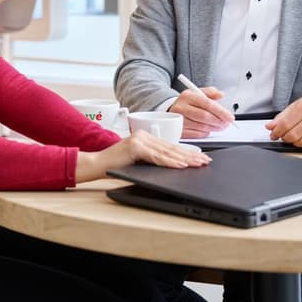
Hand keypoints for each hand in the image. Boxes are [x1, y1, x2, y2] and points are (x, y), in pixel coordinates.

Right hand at [75, 132, 209, 182]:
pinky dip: (170, 162)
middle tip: (205, 161)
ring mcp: (139, 139)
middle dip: (190, 156)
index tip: (200, 158)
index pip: (170, 146)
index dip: (186, 153)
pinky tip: (181, 165)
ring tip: (197, 164)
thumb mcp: (138, 162)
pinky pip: (157, 156)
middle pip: (171, 148)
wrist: (97, 164)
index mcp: (145, 137)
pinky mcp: (136, 147)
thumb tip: (175, 165)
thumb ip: (153, 160)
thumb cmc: (115, 166)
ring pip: (167, 152)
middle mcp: (143, 135)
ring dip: (184, 159)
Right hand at [170, 86, 232, 137]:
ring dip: (214, 128)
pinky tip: (209, 130)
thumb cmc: (188, 103)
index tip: (230, 117)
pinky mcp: (179, 130)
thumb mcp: (197, 93)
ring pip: (202, 127)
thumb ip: (210, 93)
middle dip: (219, 121)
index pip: (208, 104)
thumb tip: (221, 94)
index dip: (221, 112)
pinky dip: (205, 133)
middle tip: (226, 124)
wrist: (171, 110)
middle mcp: (181, 107)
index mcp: (188, 96)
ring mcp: (179, 120)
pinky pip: (196, 134)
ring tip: (220, 127)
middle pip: (204, 116)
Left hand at [265, 91, 301, 149]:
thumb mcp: (298, 104)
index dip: (276, 132)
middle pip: (293, 135)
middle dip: (285, 138)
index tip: (273, 134)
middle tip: (283, 136)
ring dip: (295, 142)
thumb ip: (283, 116)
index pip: (285, 124)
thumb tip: (270, 127)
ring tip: (295, 137)